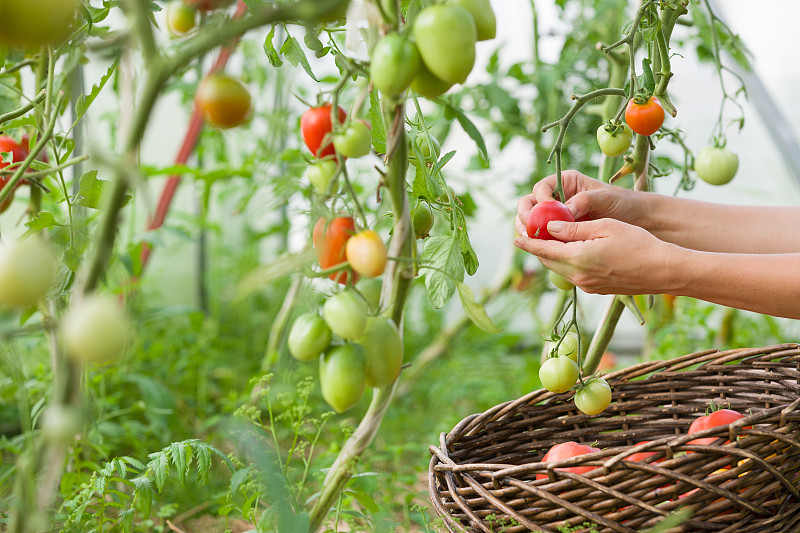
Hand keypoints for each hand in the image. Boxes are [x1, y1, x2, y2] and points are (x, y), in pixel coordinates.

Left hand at [514, 218, 676, 294]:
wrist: (663, 270)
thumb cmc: (638, 243)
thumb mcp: (605, 227)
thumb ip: (574, 229)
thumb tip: (549, 226)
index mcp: (578, 258)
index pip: (544, 249)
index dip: (528, 242)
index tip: (515, 237)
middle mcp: (578, 275)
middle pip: (548, 261)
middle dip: (536, 248)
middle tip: (528, 235)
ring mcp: (586, 285)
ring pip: (559, 268)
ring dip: (551, 255)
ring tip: (545, 241)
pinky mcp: (595, 289)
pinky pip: (572, 274)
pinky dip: (565, 262)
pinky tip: (569, 252)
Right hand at [515, 170, 645, 236]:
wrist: (638, 221)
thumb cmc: (623, 203)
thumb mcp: (604, 199)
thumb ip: (584, 202)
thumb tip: (564, 211)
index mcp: (565, 183)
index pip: (541, 189)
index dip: (538, 200)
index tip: (545, 211)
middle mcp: (558, 199)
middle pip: (530, 206)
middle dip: (525, 217)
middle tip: (528, 229)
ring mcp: (558, 217)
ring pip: (533, 223)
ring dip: (530, 231)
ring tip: (532, 240)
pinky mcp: (562, 233)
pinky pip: (546, 237)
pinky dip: (542, 243)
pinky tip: (545, 250)